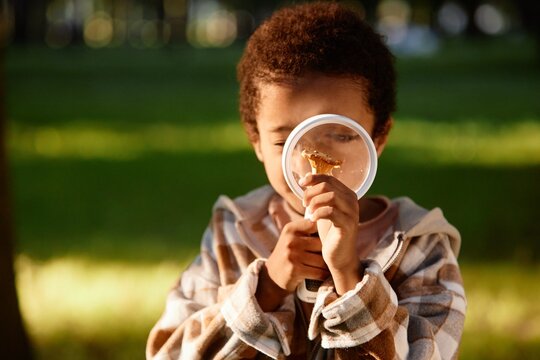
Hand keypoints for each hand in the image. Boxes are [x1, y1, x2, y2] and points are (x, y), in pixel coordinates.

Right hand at [265, 219, 329, 292]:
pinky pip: (318, 273)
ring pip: (321, 261)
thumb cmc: (289, 252)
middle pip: (321, 245)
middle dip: (327, 252)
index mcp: (290, 229)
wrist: (273, 274)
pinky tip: (321, 275)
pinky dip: (322, 275)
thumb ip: (307, 228)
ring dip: (326, 266)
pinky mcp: (294, 271)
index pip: (316, 225)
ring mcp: (292, 256)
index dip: (323, 233)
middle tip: (329, 256)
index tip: (326, 238)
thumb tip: (331, 222)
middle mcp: (290, 241)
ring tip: (326, 266)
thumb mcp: (292, 236)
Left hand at [300, 174, 360, 293]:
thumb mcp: (322, 210)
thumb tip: (305, 179)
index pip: (329, 178)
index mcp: (347, 195)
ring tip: (308, 211)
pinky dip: (318, 213)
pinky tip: (312, 219)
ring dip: (314, 202)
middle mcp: (352, 201)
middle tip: (303, 203)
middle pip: (328, 185)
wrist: (339, 257)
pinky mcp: (347, 225)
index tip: (301, 184)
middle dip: (311, 192)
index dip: (313, 178)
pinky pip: (330, 212)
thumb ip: (318, 196)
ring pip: (330, 196)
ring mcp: (352, 213)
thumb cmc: (330, 233)